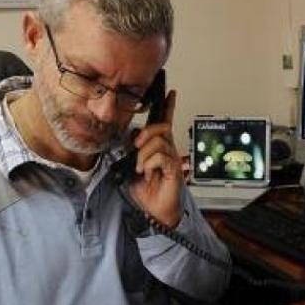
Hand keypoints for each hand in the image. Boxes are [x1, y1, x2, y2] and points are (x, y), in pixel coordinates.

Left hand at [127, 90, 181, 227]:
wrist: (155, 211)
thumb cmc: (147, 191)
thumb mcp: (132, 167)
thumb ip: (132, 152)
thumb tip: (129, 140)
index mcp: (159, 148)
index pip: (165, 123)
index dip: (168, 107)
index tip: (171, 93)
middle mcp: (168, 151)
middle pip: (162, 127)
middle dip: (146, 132)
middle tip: (136, 146)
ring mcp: (173, 160)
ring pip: (158, 142)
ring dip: (144, 154)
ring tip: (140, 168)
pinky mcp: (174, 170)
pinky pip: (161, 157)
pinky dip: (149, 163)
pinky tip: (147, 173)